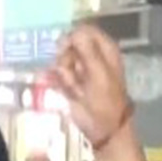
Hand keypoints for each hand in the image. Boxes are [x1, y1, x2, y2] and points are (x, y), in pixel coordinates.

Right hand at [51, 26, 133, 149]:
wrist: (102, 129)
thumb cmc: (105, 102)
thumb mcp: (98, 74)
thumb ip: (87, 50)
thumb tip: (74, 32)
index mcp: (104, 49)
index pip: (84, 31)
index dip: (72, 39)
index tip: (65, 51)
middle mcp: (91, 56)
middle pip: (69, 45)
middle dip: (66, 59)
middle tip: (71, 73)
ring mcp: (80, 70)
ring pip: (61, 60)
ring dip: (62, 74)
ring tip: (73, 88)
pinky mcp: (70, 83)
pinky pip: (56, 75)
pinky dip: (55, 81)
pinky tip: (61, 89)